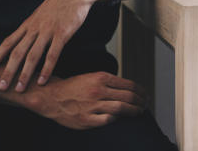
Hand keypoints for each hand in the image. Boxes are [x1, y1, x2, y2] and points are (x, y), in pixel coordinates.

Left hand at [0, 0, 106, 91]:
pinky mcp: (62, 33)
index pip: (9, 41)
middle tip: (1, 86)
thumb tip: (27, 36)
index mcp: (29, 23)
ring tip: (19, 88)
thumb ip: (34, 25)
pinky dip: (46, 69)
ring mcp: (48, 31)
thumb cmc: (61, 2)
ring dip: (24, 74)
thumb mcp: (42, 12)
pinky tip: (42, 81)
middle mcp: (35, 28)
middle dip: (8, 70)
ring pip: (32, 56)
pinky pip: (52, 54)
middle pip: (17, 52)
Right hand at [27, 72, 148, 129]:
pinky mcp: (87, 119)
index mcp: (101, 77)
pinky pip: (107, 120)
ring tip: (138, 112)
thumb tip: (128, 88)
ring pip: (121, 108)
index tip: (145, 94)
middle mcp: (98, 90)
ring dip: (133, 111)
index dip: (141, 91)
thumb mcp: (92, 76)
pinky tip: (119, 119)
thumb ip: (109, 82)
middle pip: (128, 97)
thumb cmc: (72, 87)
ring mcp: (93, 106)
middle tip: (145, 104)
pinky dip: (116, 119)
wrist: (52, 97)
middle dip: (141, 102)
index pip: (129, 84)